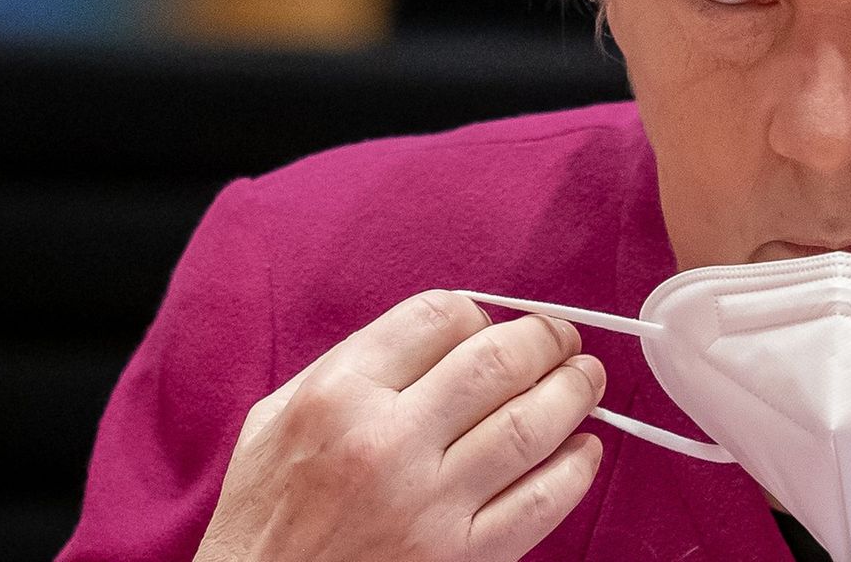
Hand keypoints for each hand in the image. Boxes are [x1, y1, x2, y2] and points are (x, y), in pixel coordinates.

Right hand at [195, 290, 605, 561]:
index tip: (492, 327)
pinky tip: (583, 450)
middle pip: (499, 361)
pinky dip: (576, 468)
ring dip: (574, 392)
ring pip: (531, 424)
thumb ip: (350, 368)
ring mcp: (429, 506)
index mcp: (337, 396)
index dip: (481, 314)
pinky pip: (541, 502)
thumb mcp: (274, 423)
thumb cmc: (264, 520)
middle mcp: (386, 444)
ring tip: (586, 380)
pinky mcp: (462, 560)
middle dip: (546, 340)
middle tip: (563, 341)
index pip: (439, 318)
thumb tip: (437, 334)